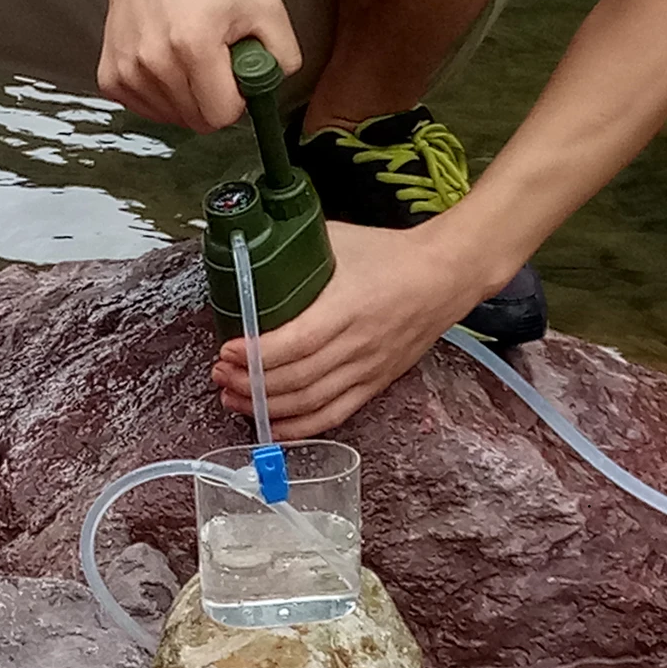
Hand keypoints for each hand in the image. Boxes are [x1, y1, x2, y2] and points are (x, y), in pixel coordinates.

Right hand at [74, 0, 301, 132]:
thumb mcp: (260, 3)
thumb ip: (283, 49)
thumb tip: (277, 83)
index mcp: (195, 44)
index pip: (222, 115)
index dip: (234, 102)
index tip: (231, 79)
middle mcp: (157, 62)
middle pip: (199, 122)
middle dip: (212, 101)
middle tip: (211, 66)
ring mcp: (131, 73)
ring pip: (174, 120)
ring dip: (187, 100)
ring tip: (186, 60)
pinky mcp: (113, 79)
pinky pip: (149, 113)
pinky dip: (162, 98)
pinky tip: (165, 67)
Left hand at [211, 219, 504, 438]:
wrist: (446, 274)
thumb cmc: (390, 253)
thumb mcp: (339, 240)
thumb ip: (296, 252)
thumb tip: (250, 252)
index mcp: (347, 307)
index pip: (295, 342)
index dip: (257, 354)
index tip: (227, 350)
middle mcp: (357, 345)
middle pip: (296, 380)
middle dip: (250, 383)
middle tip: (220, 375)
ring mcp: (367, 369)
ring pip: (310, 403)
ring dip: (266, 408)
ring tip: (233, 398)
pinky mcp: (375, 384)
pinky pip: (334, 415)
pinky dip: (299, 427)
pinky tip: (270, 425)